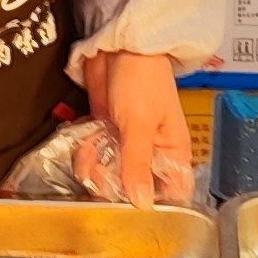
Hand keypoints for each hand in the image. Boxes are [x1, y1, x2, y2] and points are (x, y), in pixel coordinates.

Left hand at [77, 50, 197, 205]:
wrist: (118, 46)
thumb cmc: (142, 78)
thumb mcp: (140, 125)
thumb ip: (137, 165)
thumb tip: (142, 203)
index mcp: (173, 152)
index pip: (173, 193)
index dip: (156, 206)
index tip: (134, 212)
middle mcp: (151, 152)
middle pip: (134, 188)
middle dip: (114, 185)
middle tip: (102, 173)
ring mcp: (127, 143)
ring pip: (110, 173)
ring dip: (95, 167)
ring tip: (91, 150)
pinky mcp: (106, 132)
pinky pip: (94, 155)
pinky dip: (86, 151)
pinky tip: (85, 141)